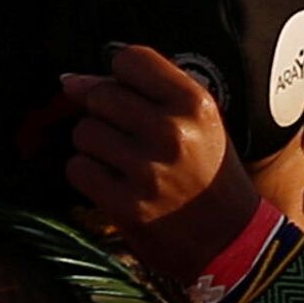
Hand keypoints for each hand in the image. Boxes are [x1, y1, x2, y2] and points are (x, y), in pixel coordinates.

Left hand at [62, 45, 261, 282]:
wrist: (232, 243)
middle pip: (99, 96)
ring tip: (126, 163)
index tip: (129, 94)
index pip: (130, 59)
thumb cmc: (208, 174)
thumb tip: (70, 81)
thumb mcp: (196, 123)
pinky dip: (89, 176)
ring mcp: (147, 170)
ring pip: (84, 132)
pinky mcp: (126, 205)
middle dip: (104, 113)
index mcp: (195, 104)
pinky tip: (115, 185)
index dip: (120, 75)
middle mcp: (172, 133)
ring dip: (95, 147)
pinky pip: (78, 169)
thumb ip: (141, 93)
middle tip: (130, 137)